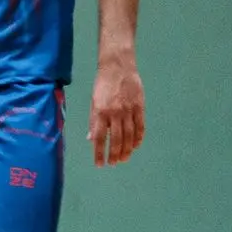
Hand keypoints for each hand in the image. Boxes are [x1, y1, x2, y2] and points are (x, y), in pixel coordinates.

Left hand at [88, 51, 144, 165]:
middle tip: (114, 164)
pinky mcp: (140, 107)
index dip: (99, 152)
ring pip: (129, 135)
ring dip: (127, 149)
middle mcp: (115, 113)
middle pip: (116, 139)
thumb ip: (93, 121)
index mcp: (100, 112)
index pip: (100, 137)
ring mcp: (129, 110)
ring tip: (124, 159)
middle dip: (115, 154)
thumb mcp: (93, 102)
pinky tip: (136, 146)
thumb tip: (91, 139)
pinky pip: (140, 126)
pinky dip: (139, 137)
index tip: (99, 164)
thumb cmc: (102, 85)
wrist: (118, 67)